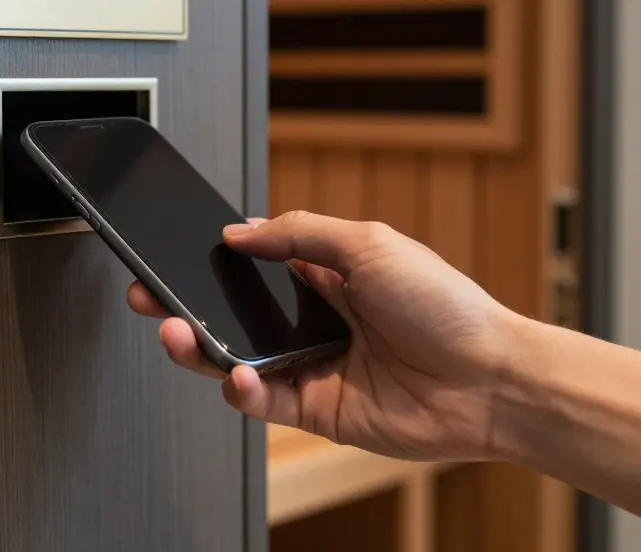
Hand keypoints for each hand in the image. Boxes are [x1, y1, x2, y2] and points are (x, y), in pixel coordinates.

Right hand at [126, 211, 523, 460]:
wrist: (489, 378)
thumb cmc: (446, 306)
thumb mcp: (369, 243)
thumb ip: (300, 232)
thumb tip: (240, 229)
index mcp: (327, 274)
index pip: (254, 265)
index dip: (214, 261)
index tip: (176, 254)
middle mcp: (315, 320)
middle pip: (234, 314)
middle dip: (188, 306)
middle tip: (151, 297)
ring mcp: (313, 366)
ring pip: (237, 359)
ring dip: (201, 348)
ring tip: (178, 333)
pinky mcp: (317, 410)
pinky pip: (262, 401)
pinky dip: (241, 390)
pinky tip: (237, 375)